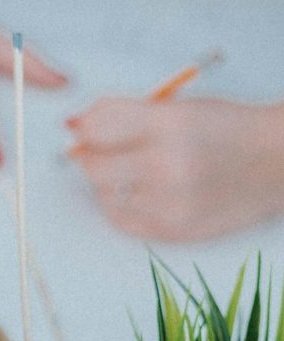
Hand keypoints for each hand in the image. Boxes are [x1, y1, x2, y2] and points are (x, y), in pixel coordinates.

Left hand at [66, 97, 283, 240]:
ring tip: (132, 171)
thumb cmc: (228, 130)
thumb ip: (127, 115)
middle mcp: (167, 167)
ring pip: (104, 196)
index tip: (81, 128)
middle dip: (92, 157)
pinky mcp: (170, 231)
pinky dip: (121, 206)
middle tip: (104, 151)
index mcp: (171, 125)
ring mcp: (168, 204)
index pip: (98, 128)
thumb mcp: (182, 108)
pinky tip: (139, 192)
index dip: (84, 128)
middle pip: (94, 167)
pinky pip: (121, 221)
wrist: (277, 163)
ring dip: (107, 183)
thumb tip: (78, 125)